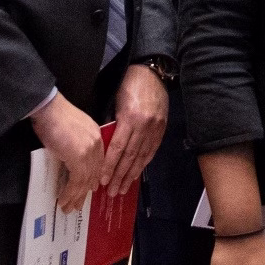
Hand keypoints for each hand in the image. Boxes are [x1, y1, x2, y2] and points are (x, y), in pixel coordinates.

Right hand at [29, 92, 103, 211]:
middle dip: (84, 192)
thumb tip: (70, 160)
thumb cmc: (54, 116)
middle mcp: (97, 145)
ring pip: (85, 180)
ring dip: (75, 197)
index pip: (97, 163)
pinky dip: (69, 193)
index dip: (92, 178)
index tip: (88, 189)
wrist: (48, 108)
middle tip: (77, 205)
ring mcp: (89, 152)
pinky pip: (76, 181)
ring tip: (68, 208)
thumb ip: (76, 144)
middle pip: (93, 173)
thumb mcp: (71, 131)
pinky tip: (63, 200)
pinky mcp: (79, 158)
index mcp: (96, 136)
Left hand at [101, 65, 169, 198]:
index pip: (117, 148)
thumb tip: (106, 145)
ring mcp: (155, 128)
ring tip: (124, 188)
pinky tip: (138, 173)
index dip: (110, 166)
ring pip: (142, 156)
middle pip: (130, 157)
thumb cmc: (130, 84)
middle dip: (120, 176)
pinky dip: (144, 163)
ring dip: (132, 174)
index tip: (102, 180)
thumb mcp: (116, 102)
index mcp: (130, 118)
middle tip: (112, 192)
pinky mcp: (162, 128)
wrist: (153, 72)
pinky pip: (152, 150)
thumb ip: (113, 124)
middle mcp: (144, 126)